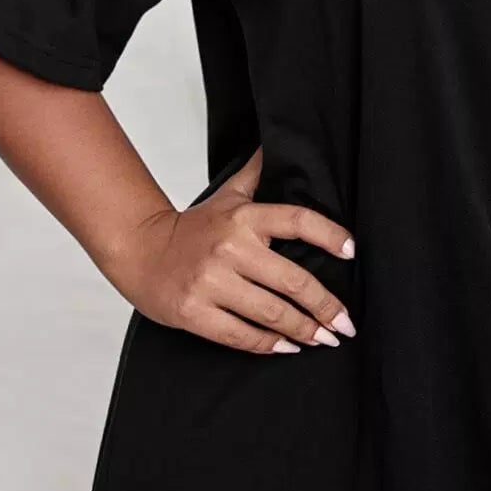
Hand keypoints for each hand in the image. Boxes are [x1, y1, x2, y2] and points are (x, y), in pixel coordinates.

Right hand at [117, 145, 356, 354]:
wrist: (139, 250)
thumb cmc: (192, 227)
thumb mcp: (227, 196)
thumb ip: (256, 173)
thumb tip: (277, 143)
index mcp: (243, 218)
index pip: (297, 221)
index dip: (329, 235)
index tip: (352, 252)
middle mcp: (230, 248)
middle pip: (293, 281)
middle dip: (325, 307)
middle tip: (345, 324)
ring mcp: (211, 282)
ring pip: (272, 313)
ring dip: (305, 330)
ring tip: (325, 339)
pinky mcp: (194, 312)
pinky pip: (241, 335)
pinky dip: (270, 345)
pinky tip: (288, 347)